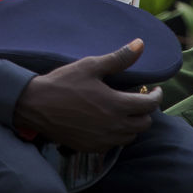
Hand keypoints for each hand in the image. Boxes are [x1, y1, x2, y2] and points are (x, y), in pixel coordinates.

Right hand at [12, 39, 161, 151]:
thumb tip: (140, 44)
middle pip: (144, 124)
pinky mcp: (91, 147)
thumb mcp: (91, 66)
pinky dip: (117, 134)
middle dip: (146, 111)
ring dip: (133, 124)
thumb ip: (119, 58)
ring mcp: (103, 140)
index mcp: (116, 105)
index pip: (150, 105)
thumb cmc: (63, 83)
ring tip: (124, 110)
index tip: (155, 89)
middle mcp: (113, 126)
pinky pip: (113, 144)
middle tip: (139, 98)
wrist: (35, 105)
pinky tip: (108, 122)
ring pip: (130, 136)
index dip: (157, 96)